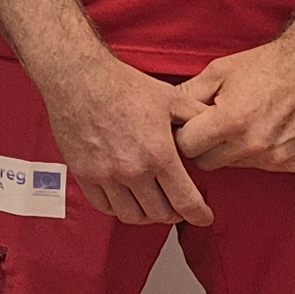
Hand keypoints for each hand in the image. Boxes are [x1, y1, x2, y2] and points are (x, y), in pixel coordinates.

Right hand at [34, 53, 212, 225]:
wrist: (79, 77)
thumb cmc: (121, 85)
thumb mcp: (170, 97)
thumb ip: (196, 118)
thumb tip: (215, 129)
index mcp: (158, 154)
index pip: (185, 201)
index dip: (199, 214)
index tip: (203, 216)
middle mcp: (132, 170)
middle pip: (160, 214)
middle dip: (175, 213)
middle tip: (179, 206)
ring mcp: (106, 175)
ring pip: (132, 216)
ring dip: (147, 215)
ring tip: (153, 204)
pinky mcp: (84, 173)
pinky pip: (104, 206)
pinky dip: (118, 208)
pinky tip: (125, 198)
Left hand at [167, 36, 294, 175]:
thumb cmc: (265, 65)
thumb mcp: (219, 71)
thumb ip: (186, 94)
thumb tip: (158, 111)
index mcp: (231, 121)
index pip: (186, 147)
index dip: (182, 134)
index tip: (187, 124)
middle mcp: (253, 144)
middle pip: (206, 162)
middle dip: (203, 145)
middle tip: (213, 123)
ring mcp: (275, 157)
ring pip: (232, 165)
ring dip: (230, 150)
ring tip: (241, 122)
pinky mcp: (292, 164)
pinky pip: (260, 167)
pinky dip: (256, 153)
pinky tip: (264, 129)